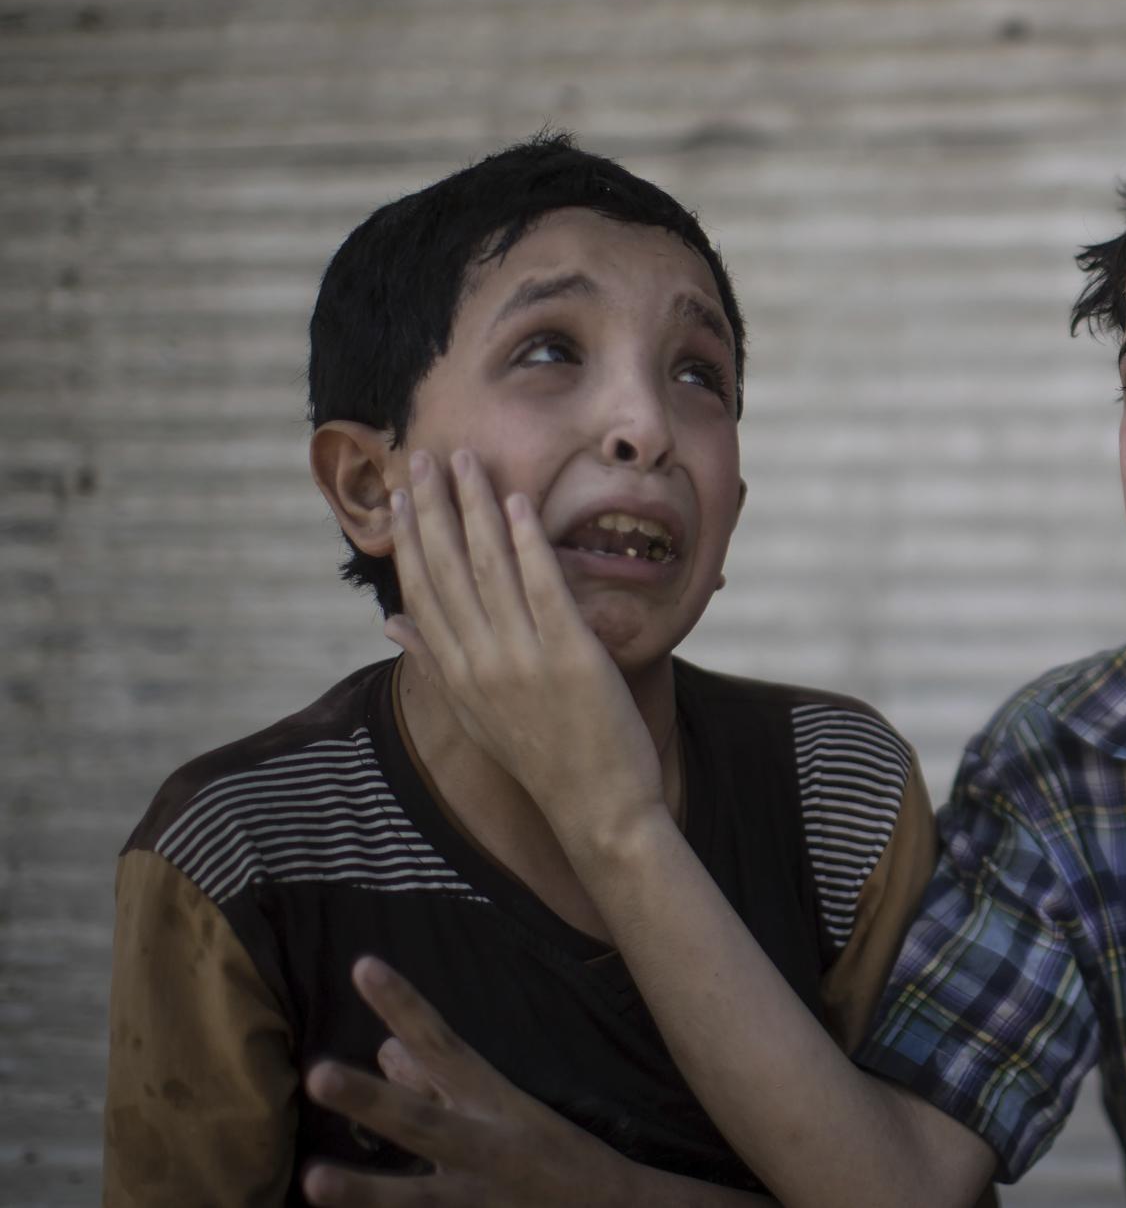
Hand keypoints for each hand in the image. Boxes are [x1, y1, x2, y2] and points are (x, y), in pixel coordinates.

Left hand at [302, 958, 766, 1206]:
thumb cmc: (551, 1154)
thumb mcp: (502, 1108)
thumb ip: (438, 1083)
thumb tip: (386, 1050)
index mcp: (493, 1102)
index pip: (443, 1043)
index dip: (404, 1005)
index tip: (362, 966)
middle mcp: (484, 1147)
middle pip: (422, 1121)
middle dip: (372, 1102)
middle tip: (319, 1076)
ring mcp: (477, 1200)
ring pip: (416, 1198)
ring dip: (365, 1192)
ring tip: (314, 1181)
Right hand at [385, 448, 663, 845]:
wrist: (597, 810)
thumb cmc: (542, 759)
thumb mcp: (475, 714)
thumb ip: (433, 662)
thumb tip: (388, 621)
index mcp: (456, 673)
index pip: (421, 590)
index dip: (410, 538)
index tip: (403, 493)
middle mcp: (480, 662)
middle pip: (446, 569)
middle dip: (433, 507)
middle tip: (424, 454)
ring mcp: (523, 659)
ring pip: (489, 568)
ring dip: (475, 508)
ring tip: (467, 461)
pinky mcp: (570, 657)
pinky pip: (543, 589)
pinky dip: (527, 543)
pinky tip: (517, 504)